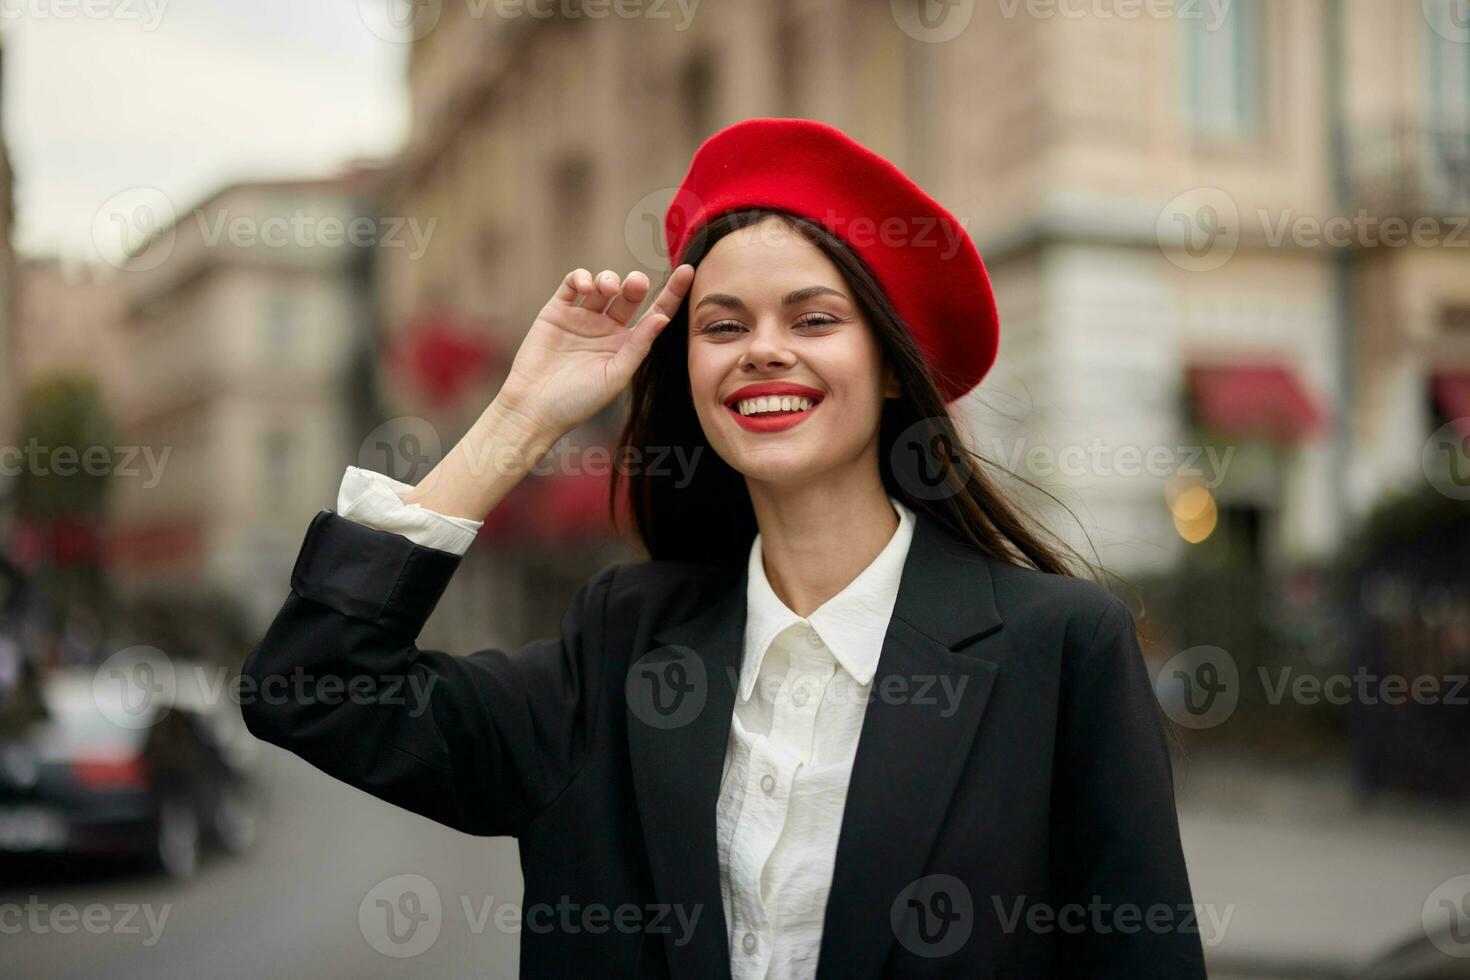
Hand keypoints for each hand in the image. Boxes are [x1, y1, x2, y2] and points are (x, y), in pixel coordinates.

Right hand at [494, 264, 694, 439]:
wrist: (534, 408)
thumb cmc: (577, 401)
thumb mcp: (615, 376)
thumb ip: (638, 346)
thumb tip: (663, 318)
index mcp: (626, 345)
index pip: (655, 313)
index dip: (672, 293)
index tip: (688, 271)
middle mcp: (607, 329)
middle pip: (629, 295)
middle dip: (635, 284)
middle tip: (635, 284)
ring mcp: (582, 318)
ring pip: (603, 285)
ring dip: (609, 279)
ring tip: (607, 289)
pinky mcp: (556, 311)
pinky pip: (573, 284)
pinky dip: (582, 278)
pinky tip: (586, 288)